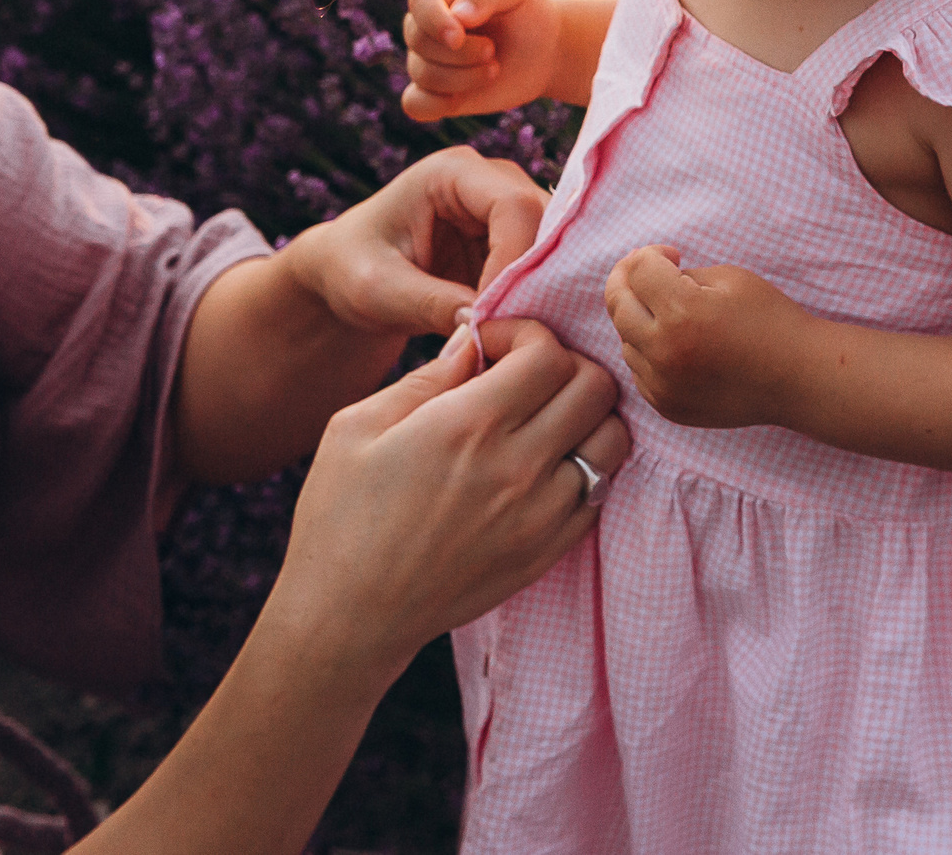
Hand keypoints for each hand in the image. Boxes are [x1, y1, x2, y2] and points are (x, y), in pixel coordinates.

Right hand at [263, 318, 630, 684]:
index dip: (527, 334)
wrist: (348, 616)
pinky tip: (543, 466)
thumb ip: (429, 377)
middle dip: (565, 365)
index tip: (497, 346)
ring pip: (612, 438)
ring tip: (544, 420)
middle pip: (596, 386)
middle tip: (526, 377)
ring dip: (586, 416)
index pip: (548, 353)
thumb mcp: (357, 427)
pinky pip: (601, 490)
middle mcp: (518, 467)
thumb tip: (475, 341)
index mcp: (469, 426)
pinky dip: (585, 466)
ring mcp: (542, 514)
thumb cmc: (339, 517)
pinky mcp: (549, 550)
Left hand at [282, 145, 547, 336]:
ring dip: (538, 291)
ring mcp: (507, 206)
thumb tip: (485, 326)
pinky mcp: (514, 238)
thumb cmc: (350, 270)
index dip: (515, 260)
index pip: (512, 205)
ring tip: (513, 333)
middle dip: (533, 278)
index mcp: (452, 172)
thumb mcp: (377, 290)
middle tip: (512, 331)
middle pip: (545, 221)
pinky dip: (535, 298)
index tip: (492, 316)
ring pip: (553, 245)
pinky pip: (544, 266)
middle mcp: (490, 178)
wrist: (343, 273)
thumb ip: (430, 304)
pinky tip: (517, 328)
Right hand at [401, 0, 562, 120]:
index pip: (420, 2)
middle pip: (420, 41)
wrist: (542, 50)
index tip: (458, 37)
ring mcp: (425, 60)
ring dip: (463, 77)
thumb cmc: (527, 12)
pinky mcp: (434, 92)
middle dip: (461, 53)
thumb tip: (457, 16)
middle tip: (493, 51)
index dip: (434, 22)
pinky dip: (433, 105)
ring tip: (494, 68)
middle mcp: (423, 25)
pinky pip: (415, 104)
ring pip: (423, 74)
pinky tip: (459, 101)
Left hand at [603, 246, 809, 427]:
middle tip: (647, 272)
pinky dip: (652, 354)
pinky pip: (641, 371)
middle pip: (616, 304)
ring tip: (679, 317)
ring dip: (641, 321)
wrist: (799, 378)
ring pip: (626, 340)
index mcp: (683, 312)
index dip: (652, 254)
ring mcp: (663, 384)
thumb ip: (679, 272)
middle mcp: (665, 351)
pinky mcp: (667, 406)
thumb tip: (641, 274)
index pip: (637, 270)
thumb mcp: (730, 278)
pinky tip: (684, 347)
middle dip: (626, 280)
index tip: (673, 255)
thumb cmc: (770, 319)